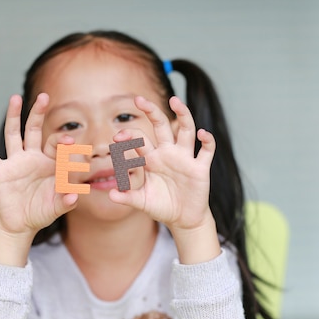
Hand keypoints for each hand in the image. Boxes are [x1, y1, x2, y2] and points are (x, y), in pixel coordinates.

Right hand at [0, 93, 77, 263]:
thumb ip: (67, 202)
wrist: (21, 224)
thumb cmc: (41, 212)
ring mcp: (15, 163)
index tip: (71, 140)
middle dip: (38, 114)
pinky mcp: (0, 172)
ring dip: (13, 116)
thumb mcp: (56, 208)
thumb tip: (75, 196)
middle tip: (43, 97)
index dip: (63, 142)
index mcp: (49, 163)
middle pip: (34, 130)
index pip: (56, 146)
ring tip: (15, 98)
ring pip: (13, 134)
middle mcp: (32, 157)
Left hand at [109, 96, 214, 230]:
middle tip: (139, 99)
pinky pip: (206, 151)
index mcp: (152, 159)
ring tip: (175, 100)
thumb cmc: (162, 206)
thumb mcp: (142, 202)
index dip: (128, 137)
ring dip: (183, 114)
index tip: (117, 138)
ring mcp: (185, 158)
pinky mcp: (200, 168)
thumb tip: (111, 194)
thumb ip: (127, 197)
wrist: (183, 219)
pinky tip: (203, 133)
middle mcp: (168, 153)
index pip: (139, 141)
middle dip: (151, 112)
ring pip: (186, 130)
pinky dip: (207, 141)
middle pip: (161, 126)